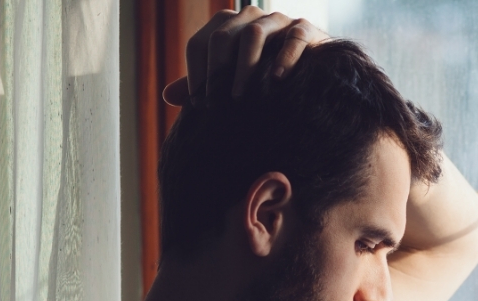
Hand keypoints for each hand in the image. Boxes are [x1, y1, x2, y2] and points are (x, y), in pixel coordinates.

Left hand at [162, 6, 329, 106]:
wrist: (311, 69)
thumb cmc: (263, 74)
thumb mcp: (229, 79)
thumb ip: (202, 83)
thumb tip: (166, 96)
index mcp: (227, 26)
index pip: (200, 43)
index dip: (195, 74)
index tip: (199, 104)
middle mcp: (250, 17)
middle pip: (223, 37)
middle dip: (216, 72)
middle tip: (217, 105)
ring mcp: (279, 20)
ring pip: (254, 34)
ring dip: (244, 67)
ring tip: (239, 96)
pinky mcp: (305, 28)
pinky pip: (294, 36)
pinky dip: (284, 57)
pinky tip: (276, 80)